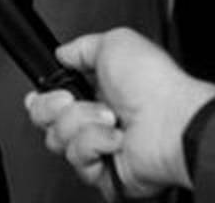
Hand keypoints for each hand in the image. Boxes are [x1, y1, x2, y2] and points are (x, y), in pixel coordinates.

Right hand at [25, 27, 214, 197]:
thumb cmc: (155, 84)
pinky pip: (78, 159)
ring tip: (110, 118)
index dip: (43, 97)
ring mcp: (100, 147)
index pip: (54, 99)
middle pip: (47, 121)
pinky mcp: (104, 172)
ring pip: (59, 140)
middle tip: (73, 99)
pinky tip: (115, 139)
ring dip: (81, 123)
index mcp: (99, 90)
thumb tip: (63, 52)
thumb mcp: (115, 43)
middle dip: (53, 108)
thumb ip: (81, 46)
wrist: (172, 122)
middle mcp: (96, 120)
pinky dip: (94, 144)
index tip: (41, 92)